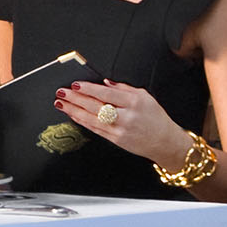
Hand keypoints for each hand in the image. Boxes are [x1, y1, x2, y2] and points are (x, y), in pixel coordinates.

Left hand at [54, 78, 191, 168]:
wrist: (165, 143)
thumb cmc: (156, 118)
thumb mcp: (145, 96)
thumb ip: (124, 88)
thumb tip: (105, 83)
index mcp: (134, 103)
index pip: (106, 94)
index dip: (89, 88)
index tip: (75, 84)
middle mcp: (126, 117)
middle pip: (95, 106)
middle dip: (75, 98)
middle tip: (61, 92)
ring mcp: (120, 130)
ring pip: (92, 119)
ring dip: (74, 110)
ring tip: (61, 103)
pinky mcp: (116, 140)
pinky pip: (95, 129)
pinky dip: (82, 121)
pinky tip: (73, 115)